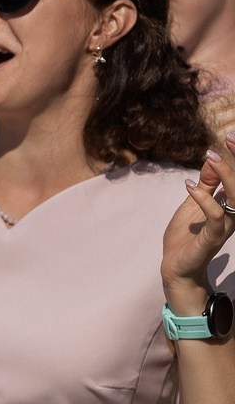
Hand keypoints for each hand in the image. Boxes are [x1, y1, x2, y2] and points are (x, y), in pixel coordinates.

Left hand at [162, 142, 234, 313]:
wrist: (175, 267)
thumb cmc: (186, 237)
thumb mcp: (192, 204)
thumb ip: (205, 185)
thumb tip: (211, 159)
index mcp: (231, 204)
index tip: (231, 136)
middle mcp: (234, 214)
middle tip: (229, 138)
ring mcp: (225, 225)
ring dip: (226, 175)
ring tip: (211, 158)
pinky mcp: (213, 237)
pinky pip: (215, 216)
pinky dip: (203, 199)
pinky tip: (189, 186)